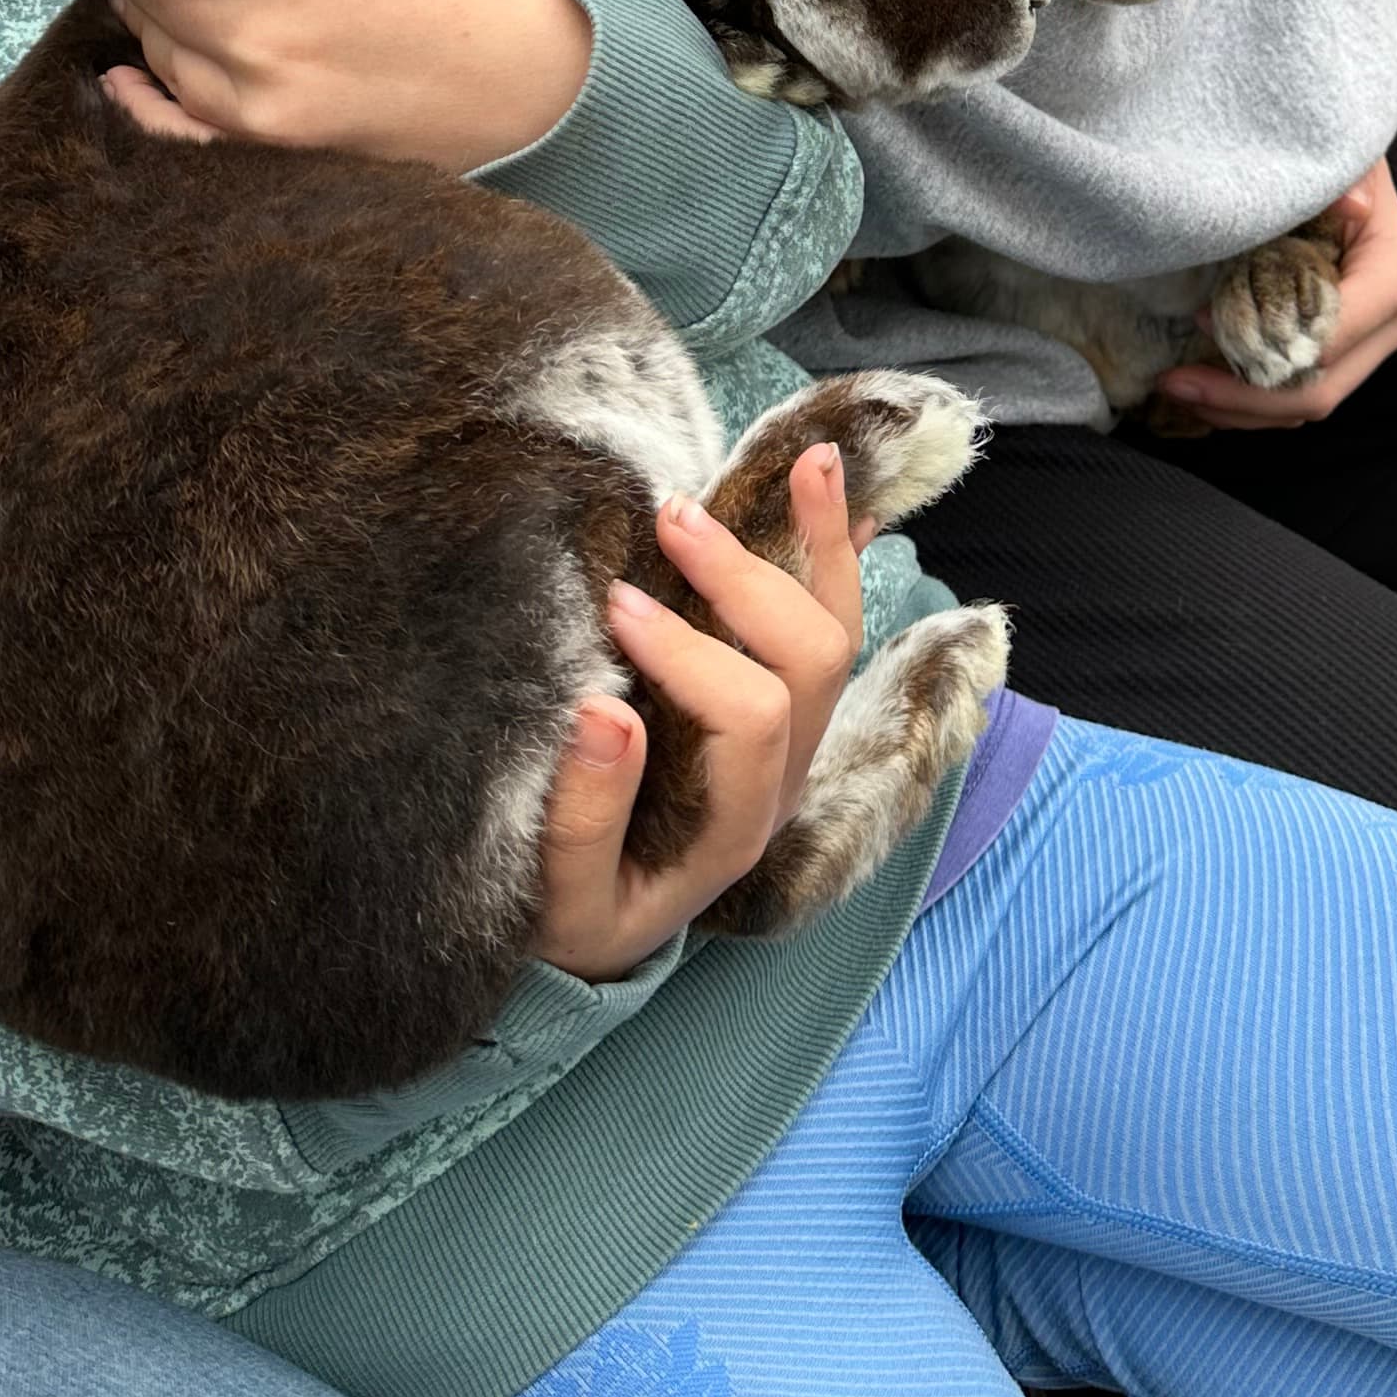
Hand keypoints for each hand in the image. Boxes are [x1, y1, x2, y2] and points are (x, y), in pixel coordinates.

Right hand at [530, 445, 866, 979]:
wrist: (597, 938)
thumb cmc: (571, 916)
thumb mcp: (560, 900)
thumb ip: (581, 821)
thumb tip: (602, 710)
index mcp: (732, 827)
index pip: (747, 717)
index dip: (688, 652)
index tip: (613, 607)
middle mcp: (780, 779)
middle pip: (811, 662)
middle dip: (747, 581)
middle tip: (671, 518)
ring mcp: (788, 741)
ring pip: (836, 631)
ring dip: (822, 545)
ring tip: (811, 459)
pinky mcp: (775, 709)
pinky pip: (826, 623)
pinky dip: (831, 555)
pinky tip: (829, 489)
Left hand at [1155, 155, 1396, 427]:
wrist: (1345, 171)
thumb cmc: (1333, 163)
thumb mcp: (1337, 160)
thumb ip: (1343, 178)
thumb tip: (1351, 205)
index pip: (1328, 340)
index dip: (1261, 341)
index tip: (1201, 318)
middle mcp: (1396, 322)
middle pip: (1317, 390)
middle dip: (1240, 397)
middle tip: (1173, 381)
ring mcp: (1372, 346)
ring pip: (1305, 406)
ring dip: (1240, 408)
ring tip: (1178, 387)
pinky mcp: (1348, 356)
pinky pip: (1299, 397)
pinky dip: (1252, 402)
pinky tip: (1204, 388)